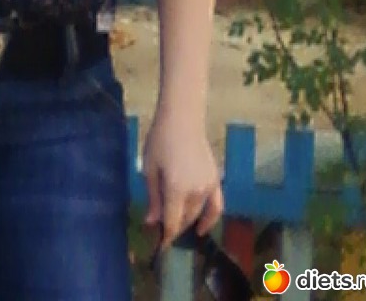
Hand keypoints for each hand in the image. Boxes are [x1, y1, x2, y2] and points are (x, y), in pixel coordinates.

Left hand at [142, 108, 222, 249]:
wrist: (182, 119)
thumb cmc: (160, 140)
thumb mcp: (149, 168)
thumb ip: (152, 197)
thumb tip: (152, 223)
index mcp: (176, 189)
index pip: (172, 222)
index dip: (165, 237)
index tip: (159, 246)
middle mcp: (195, 192)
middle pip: (184, 219)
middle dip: (173, 226)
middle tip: (160, 227)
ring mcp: (208, 187)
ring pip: (197, 214)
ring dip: (186, 221)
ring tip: (175, 222)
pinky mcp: (215, 180)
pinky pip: (216, 206)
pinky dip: (210, 219)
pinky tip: (202, 228)